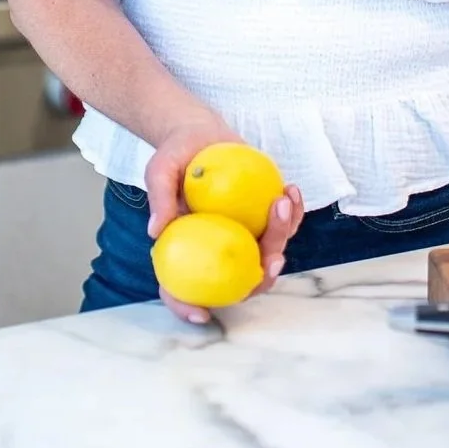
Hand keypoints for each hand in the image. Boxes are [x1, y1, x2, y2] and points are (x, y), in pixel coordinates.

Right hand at [144, 113, 304, 323]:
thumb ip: (160, 198)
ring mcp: (242, 235)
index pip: (179, 289)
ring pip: (267, 253)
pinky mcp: (262, 217)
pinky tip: (289, 190)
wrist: (201, 133)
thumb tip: (156, 232)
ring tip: (282, 199)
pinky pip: (282, 224)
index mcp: (184, 248)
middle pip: (238, 279)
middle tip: (274, 257)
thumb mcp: (160, 170)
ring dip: (282, 235)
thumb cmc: (175, 155)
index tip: (203, 314)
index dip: (187, 308)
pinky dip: (292, 212)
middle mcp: (216, 249)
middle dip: (261, 277)